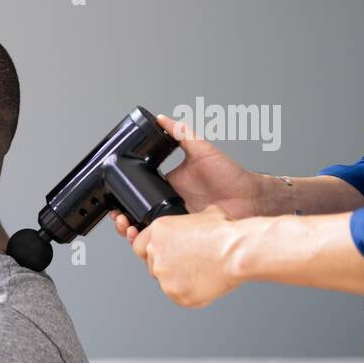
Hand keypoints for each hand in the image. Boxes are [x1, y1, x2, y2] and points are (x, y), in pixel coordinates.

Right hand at [109, 114, 263, 242]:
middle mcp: (168, 206)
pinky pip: (163, 243)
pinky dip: (149, 244)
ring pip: (145, 232)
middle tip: (118, 218)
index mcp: (167, 186)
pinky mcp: (184, 237)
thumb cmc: (231, 176)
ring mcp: (175, 223)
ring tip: (127, 228)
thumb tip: (161, 118)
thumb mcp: (202, 151)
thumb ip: (181, 134)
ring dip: (131, 233)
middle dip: (121, 219)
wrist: (251, 200)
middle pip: (136, 215)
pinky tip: (143, 240)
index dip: (122, 198)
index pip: (138, 193)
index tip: (112, 199)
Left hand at [130, 205, 242, 306]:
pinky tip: (205, 282)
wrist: (237, 253)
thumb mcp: (206, 215)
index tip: (164, 253)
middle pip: (151, 265)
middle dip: (167, 265)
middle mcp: (155, 253)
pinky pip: (179, 296)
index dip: (153, 250)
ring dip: (179, 279)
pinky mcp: (175, 293)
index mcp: (158, 231)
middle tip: (189, 263)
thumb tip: (196, 223)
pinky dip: (191, 292)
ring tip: (202, 271)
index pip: (138, 244)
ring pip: (165, 282)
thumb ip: (189, 222)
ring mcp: (163, 275)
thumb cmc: (226, 234)